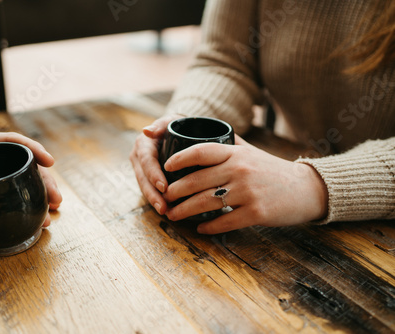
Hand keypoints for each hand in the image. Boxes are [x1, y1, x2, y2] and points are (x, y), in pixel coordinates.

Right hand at [129, 115, 181, 214]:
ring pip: (145, 187)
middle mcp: (138, 158)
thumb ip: (160, 124)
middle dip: (152, 194)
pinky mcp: (147, 177)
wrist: (177, 130)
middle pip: (143, 179)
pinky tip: (167, 210)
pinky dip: (157, 199)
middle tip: (164, 208)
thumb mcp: (170, 120)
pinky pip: (150, 189)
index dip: (154, 175)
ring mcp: (141, 169)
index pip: (146, 162)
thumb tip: (146, 131)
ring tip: (166, 212)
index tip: (164, 187)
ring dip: (154, 200)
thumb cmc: (176, 124)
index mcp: (142, 145)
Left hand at [162, 135, 327, 233]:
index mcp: (236, 154)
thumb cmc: (273, 170)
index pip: (202, 151)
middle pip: (197, 180)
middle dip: (175, 191)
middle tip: (164, 198)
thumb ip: (228, 145)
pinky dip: (209, 226)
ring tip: (173, 215)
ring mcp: (248, 192)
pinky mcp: (256, 213)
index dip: (180, 159)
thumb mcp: (251, 152)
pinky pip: (224, 221)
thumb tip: (202, 134)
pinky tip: (200, 228)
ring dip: (185, 211)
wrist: (306, 189)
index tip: (166, 166)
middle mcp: (240, 170)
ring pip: (206, 202)